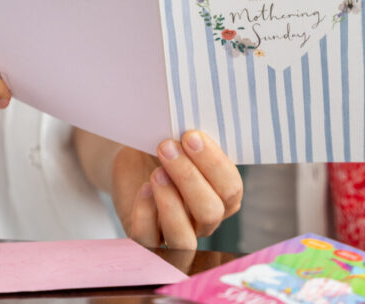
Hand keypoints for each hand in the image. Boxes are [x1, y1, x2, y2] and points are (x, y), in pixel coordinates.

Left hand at [113, 131, 241, 248]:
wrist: (133, 156)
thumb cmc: (165, 146)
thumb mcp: (181, 139)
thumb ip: (193, 139)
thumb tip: (192, 125)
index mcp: (223, 196)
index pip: (231, 190)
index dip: (214, 164)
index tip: (191, 135)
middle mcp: (204, 221)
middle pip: (210, 214)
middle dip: (189, 178)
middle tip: (167, 147)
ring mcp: (175, 233)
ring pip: (184, 240)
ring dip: (171, 204)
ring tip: (156, 172)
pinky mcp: (145, 237)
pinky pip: (148, 239)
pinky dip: (146, 213)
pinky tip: (144, 188)